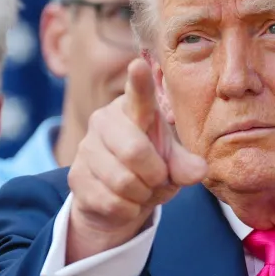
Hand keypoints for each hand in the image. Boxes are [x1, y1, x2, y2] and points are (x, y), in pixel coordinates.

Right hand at [66, 58, 207, 262]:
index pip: (138, 94)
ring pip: (123, 181)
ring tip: (141, 190)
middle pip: (135, 151)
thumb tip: (199, 171)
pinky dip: (128, 210)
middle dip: (155, 175)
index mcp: (134, 109)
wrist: (117, 199)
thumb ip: (186, 165)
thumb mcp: (173, 164)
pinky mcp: (75, 177)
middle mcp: (104, 121)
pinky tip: (125, 202)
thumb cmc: (150, 168)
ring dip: (142, 195)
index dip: (139, 81)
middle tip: (158, 178)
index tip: (139, 65)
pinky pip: (111, 202)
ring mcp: (86, 148)